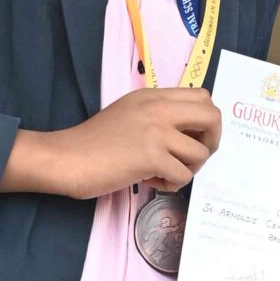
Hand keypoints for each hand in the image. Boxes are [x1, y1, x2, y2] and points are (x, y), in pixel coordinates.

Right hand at [1, 89, 221, 200]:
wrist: (66, 158)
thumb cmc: (93, 142)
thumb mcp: (129, 115)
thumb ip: (158, 116)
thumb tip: (189, 134)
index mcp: (153, 96)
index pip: (202, 97)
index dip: (206, 121)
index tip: (193, 138)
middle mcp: (158, 108)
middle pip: (212, 116)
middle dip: (212, 142)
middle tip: (193, 158)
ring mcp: (156, 131)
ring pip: (201, 153)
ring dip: (189, 170)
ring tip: (165, 173)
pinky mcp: (151, 156)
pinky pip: (183, 175)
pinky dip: (171, 184)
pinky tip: (151, 181)